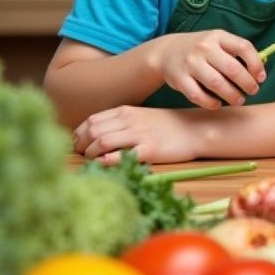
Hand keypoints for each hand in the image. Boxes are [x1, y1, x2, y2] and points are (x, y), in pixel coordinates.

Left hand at [72, 105, 198, 164]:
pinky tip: (106, 164)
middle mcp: (129, 119)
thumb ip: (120, 123)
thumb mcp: (141, 118)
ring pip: (103, 141)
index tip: (78, 146)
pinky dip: (109, 160)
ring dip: (91, 154)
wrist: (196, 129)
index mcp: (125, 111)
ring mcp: (140, 133)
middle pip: (92, 130)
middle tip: (82, 156)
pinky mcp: (150, 148)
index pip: (91, 121)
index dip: (79, 135)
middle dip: (81, 146)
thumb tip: (95, 136)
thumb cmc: (168, 126)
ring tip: (92, 161)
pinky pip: (123, 154)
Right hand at [153, 30, 264, 108]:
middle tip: (253, 91)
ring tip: (239, 100)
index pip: (243, 47)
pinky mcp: (179, 79)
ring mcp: (190, 63)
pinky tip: (218, 104)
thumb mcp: (218, 42)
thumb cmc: (202, 50)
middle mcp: (204, 48)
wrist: (167, 51)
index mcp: (218, 37)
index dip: (256, 64)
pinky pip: (198, 95)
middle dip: (247, 83)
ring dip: (232, 95)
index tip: (261, 78)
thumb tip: (259, 72)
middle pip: (232, 68)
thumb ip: (237, 53)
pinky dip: (210, 103)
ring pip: (216, 83)